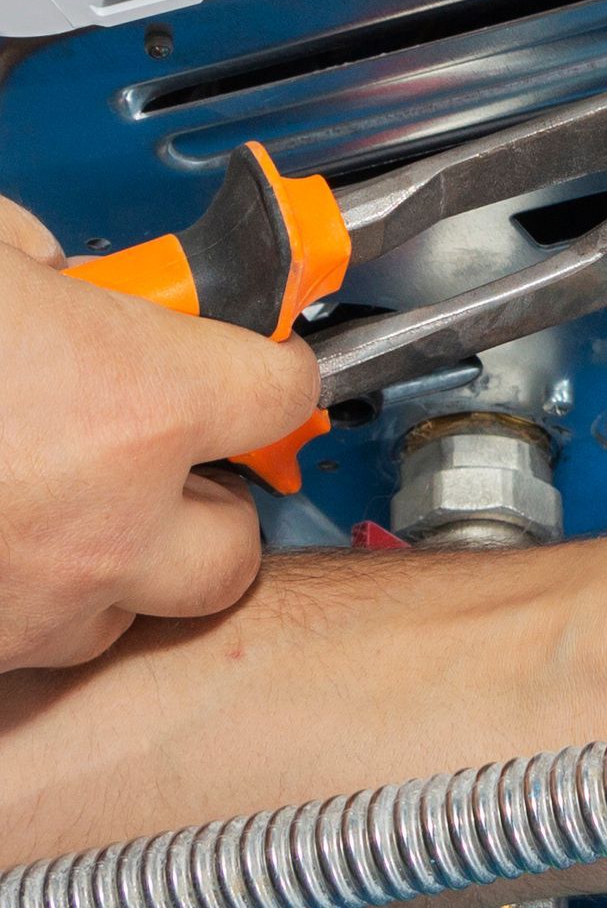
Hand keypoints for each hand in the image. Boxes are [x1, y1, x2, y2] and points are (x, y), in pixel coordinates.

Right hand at [0, 196, 318, 668]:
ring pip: (126, 612)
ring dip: (111, 562)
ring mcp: (37, 606)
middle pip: (230, 547)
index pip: (279, 390)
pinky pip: (30, 645)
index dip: (267, 367)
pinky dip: (23, 601)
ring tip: (49, 497)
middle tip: (158, 448)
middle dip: (204, 499)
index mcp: (136, 402)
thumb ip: (39, 262)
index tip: (249, 358)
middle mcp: (108, 523)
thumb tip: (55, 270)